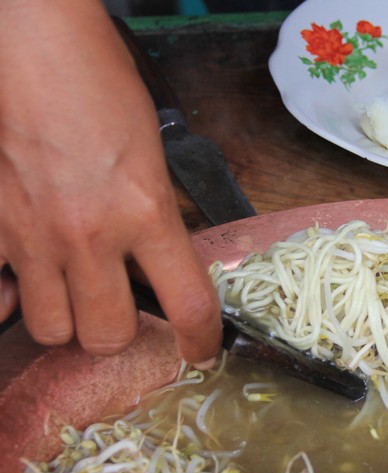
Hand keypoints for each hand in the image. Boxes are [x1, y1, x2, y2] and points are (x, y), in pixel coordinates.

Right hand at [0, 0, 221, 363]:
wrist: (26, 40)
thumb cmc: (95, 80)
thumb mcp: (151, 152)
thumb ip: (153, 214)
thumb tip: (153, 257)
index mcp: (145, 211)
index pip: (188, 305)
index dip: (200, 341)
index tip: (201, 350)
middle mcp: (89, 235)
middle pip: (108, 337)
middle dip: (120, 333)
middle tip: (123, 308)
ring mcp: (31, 236)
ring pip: (51, 329)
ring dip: (68, 319)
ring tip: (74, 290)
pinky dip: (10, 295)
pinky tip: (21, 276)